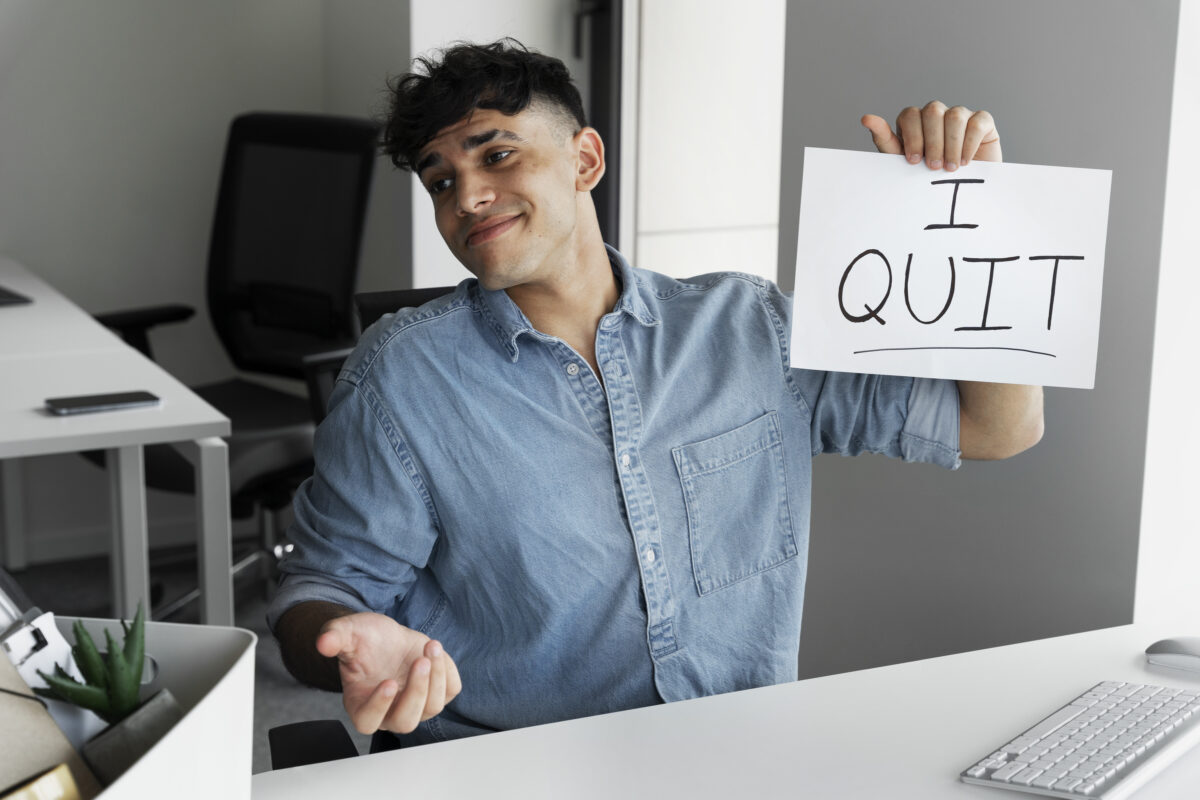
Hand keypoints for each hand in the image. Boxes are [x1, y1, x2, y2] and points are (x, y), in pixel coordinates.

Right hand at [316, 612, 462, 734]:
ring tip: (430, 646)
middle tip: (419, 662)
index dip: (379, 707)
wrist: (386, 637)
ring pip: (433, 708)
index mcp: (361, 705)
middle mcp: (389, 713)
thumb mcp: (346, 633)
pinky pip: (451, 691)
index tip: (388, 682)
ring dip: (436, 678)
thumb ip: (334, 638)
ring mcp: (416, 705)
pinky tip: (435, 650)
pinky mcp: (437, 691)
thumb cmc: (364, 640)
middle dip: (416, 691)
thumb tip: (323, 642)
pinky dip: (448, 672)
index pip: (368, 722)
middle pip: (406, 721)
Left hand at [861, 101, 1001, 169]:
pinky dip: (969, 143)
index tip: (913, 161)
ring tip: (950, 168)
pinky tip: (965, 161)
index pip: (910, 115)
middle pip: (932, 111)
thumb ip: (885, 141)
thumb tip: (866, 118)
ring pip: (955, 116)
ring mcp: (960, 115)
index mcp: (915, 123)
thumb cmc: (927, 177)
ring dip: (951, 145)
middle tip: (933, 167)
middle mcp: (937, 115)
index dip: (912, 136)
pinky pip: (977, 122)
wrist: (960, 192)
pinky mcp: (982, 122)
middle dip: (932, 142)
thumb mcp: (902, 163)